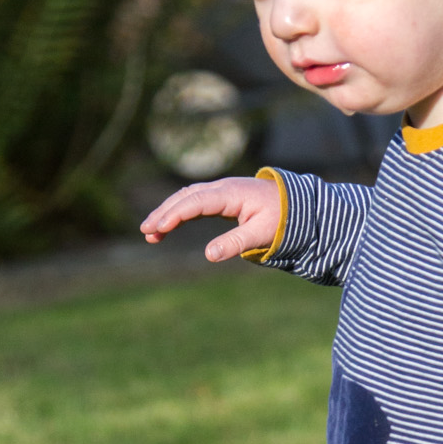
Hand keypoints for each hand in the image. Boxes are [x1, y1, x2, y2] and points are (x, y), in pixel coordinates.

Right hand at [139, 176, 281, 262]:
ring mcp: (221, 190)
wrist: (296, 203)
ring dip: (168, 212)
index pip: (196, 202)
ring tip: (150, 232)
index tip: (158, 229)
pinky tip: (168, 226)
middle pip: (186, 196)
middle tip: (146, 231)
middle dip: (164, 212)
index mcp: (232, 194)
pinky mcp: (221, 197)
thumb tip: (208, 255)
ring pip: (187, 197)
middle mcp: (223, 187)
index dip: (175, 215)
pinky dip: (178, 212)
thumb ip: (235, 243)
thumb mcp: (261, 233)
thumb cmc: (281, 218)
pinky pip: (194, 201)